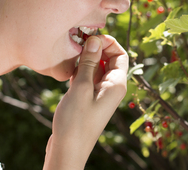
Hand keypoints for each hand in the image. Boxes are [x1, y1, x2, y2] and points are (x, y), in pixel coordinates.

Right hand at [44, 35, 127, 169]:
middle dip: (96, 48)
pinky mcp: (89, 98)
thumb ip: (89, 63)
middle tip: (78, 43)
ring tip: (71, 55)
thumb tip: (95, 39)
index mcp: (117, 84)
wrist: (67, 150)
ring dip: (86, 59)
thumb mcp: (81, 88)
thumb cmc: (75, 122)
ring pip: (97, 67)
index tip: (90, 37)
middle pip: (109, 59)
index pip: (120, 54)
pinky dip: (80, 70)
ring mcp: (100, 93)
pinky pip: (88, 77)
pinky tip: (68, 68)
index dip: (108, 42)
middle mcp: (112, 88)